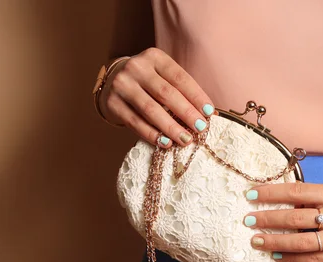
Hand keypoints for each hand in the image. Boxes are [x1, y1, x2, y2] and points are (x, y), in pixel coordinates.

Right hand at [99, 48, 214, 147]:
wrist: (113, 80)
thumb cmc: (148, 81)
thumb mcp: (163, 76)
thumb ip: (182, 90)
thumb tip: (209, 114)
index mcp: (154, 57)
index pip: (179, 78)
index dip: (196, 96)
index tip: (210, 112)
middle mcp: (136, 68)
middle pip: (166, 94)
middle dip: (186, 113)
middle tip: (200, 128)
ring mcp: (122, 85)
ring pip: (150, 110)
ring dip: (170, 127)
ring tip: (185, 140)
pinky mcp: (112, 103)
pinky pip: (135, 122)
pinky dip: (152, 134)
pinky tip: (165, 143)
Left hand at [244, 183, 322, 261]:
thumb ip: (313, 198)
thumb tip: (279, 203)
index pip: (296, 192)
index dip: (270, 193)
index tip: (250, 194)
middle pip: (295, 218)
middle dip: (267, 219)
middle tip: (247, 220)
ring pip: (300, 242)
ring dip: (274, 241)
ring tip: (255, 240)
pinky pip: (312, 259)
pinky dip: (292, 258)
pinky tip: (277, 255)